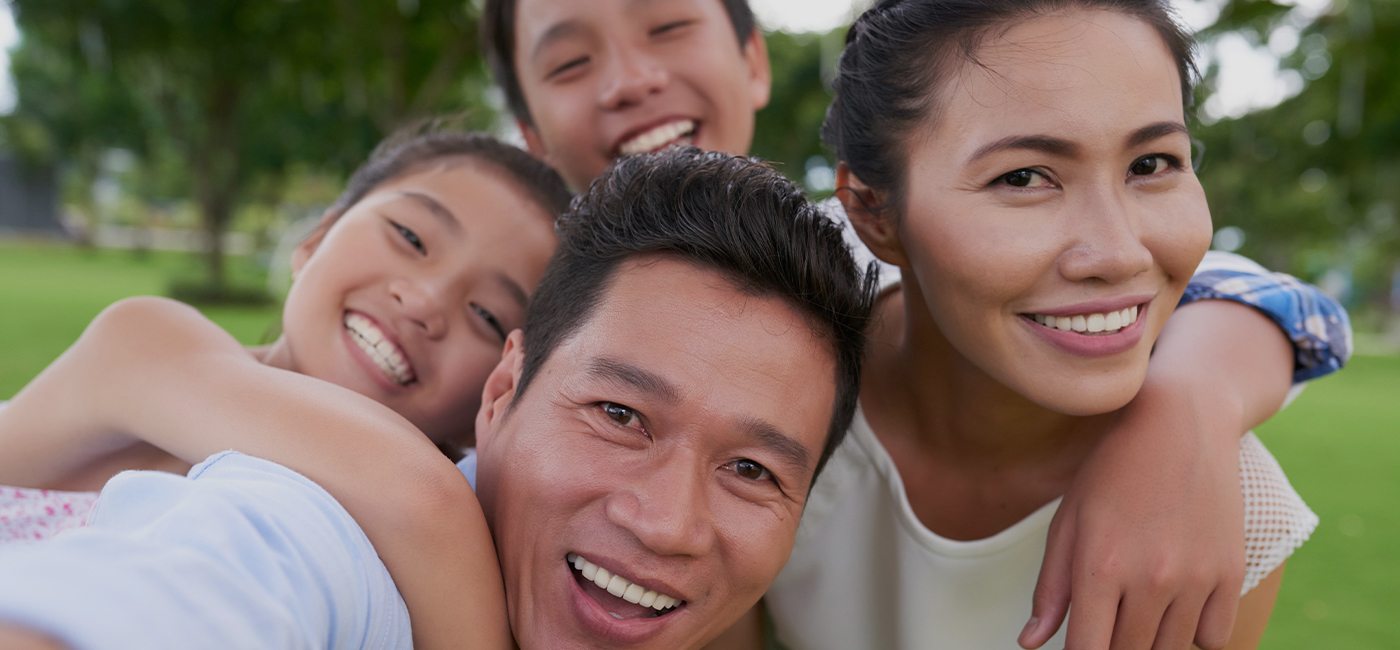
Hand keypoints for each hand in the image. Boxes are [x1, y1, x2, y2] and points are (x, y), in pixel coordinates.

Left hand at [1019, 374, 1245, 649]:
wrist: (1180, 424)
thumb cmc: (1111, 471)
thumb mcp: (1069, 521)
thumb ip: (1051, 588)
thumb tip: (1030, 643)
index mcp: (1099, 566)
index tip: (1081, 648)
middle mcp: (1149, 577)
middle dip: (1114, 647)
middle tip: (1108, 618)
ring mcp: (1195, 577)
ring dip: (1151, 641)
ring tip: (1138, 607)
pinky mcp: (1230, 572)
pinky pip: (1214, 638)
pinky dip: (1194, 633)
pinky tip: (1175, 606)